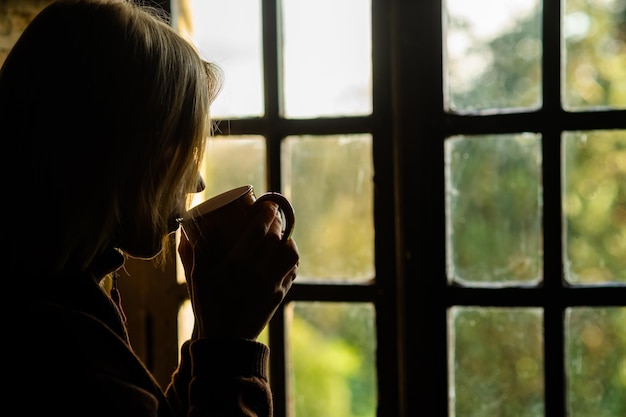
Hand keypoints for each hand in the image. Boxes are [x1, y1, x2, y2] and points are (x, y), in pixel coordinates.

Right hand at [178, 200, 298, 340]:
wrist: (225, 341)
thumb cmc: (207, 306)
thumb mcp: (196, 278)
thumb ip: (192, 252)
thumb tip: (186, 228)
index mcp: (236, 264)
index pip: (258, 230)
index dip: (265, 212)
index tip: (267, 203)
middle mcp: (257, 272)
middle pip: (276, 238)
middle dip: (277, 223)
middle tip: (272, 217)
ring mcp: (272, 285)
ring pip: (290, 254)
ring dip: (287, 240)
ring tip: (280, 237)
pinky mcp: (280, 295)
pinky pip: (292, 270)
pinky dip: (290, 259)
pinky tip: (283, 256)